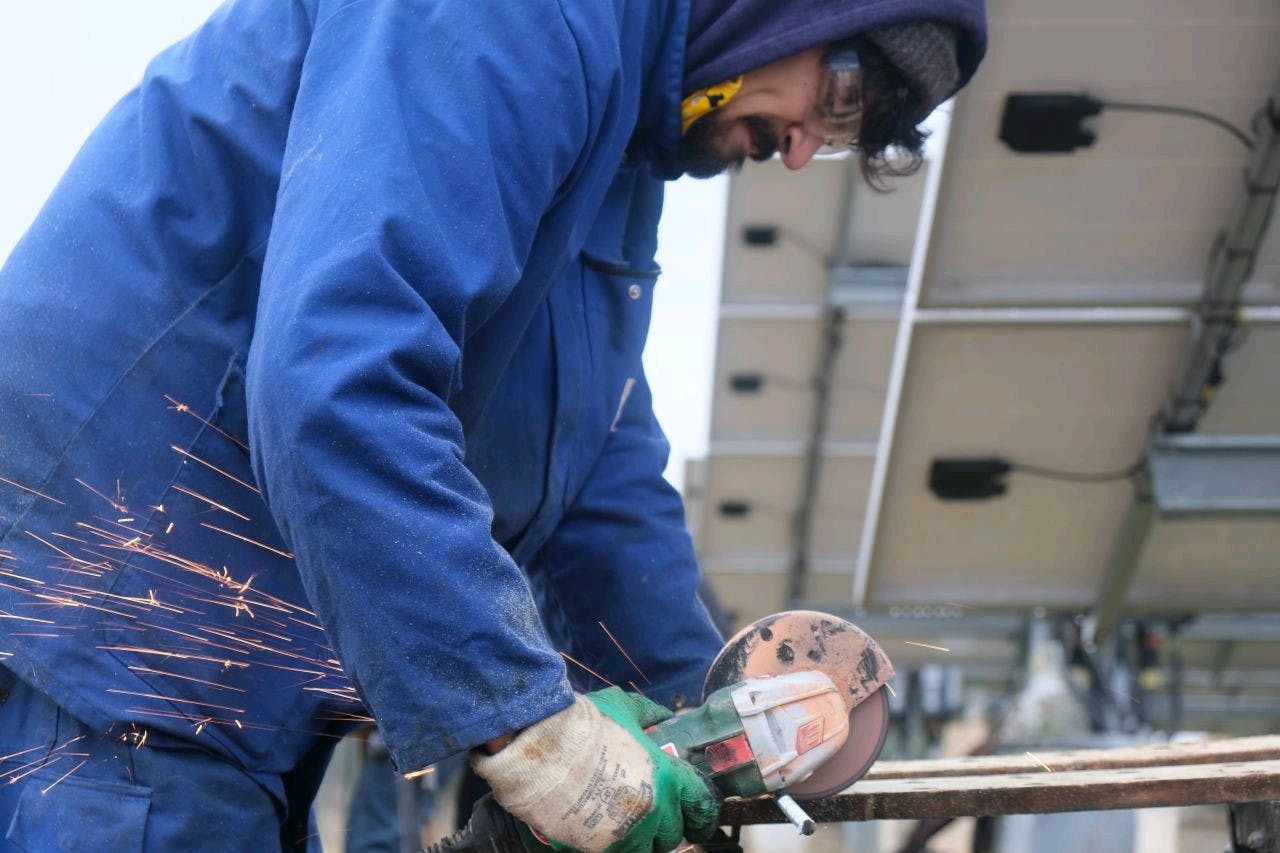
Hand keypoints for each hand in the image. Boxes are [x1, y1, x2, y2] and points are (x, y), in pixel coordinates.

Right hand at [471, 688, 719, 851]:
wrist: (541, 750)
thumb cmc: (584, 725)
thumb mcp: (623, 707)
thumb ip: (648, 714)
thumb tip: (662, 716)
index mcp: (667, 778)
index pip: (702, 807)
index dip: (704, 815)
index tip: (699, 819)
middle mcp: (655, 811)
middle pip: (675, 835)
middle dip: (667, 826)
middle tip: (654, 815)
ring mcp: (628, 835)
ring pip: (649, 851)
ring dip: (643, 841)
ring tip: (629, 828)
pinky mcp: (601, 850)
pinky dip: (617, 847)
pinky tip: (605, 834)